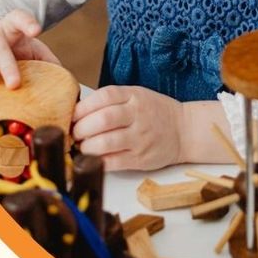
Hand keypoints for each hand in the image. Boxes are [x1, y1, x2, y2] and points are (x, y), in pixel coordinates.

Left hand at [70, 86, 187, 170]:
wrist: (184, 131)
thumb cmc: (155, 113)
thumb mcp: (136, 96)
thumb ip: (111, 101)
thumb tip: (77, 113)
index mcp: (134, 96)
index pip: (104, 96)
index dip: (83, 107)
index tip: (72, 115)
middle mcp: (138, 115)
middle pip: (103, 119)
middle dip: (81, 128)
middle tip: (74, 133)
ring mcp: (140, 138)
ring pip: (106, 142)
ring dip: (87, 146)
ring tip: (82, 147)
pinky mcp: (141, 159)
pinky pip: (114, 162)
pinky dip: (98, 161)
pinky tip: (92, 159)